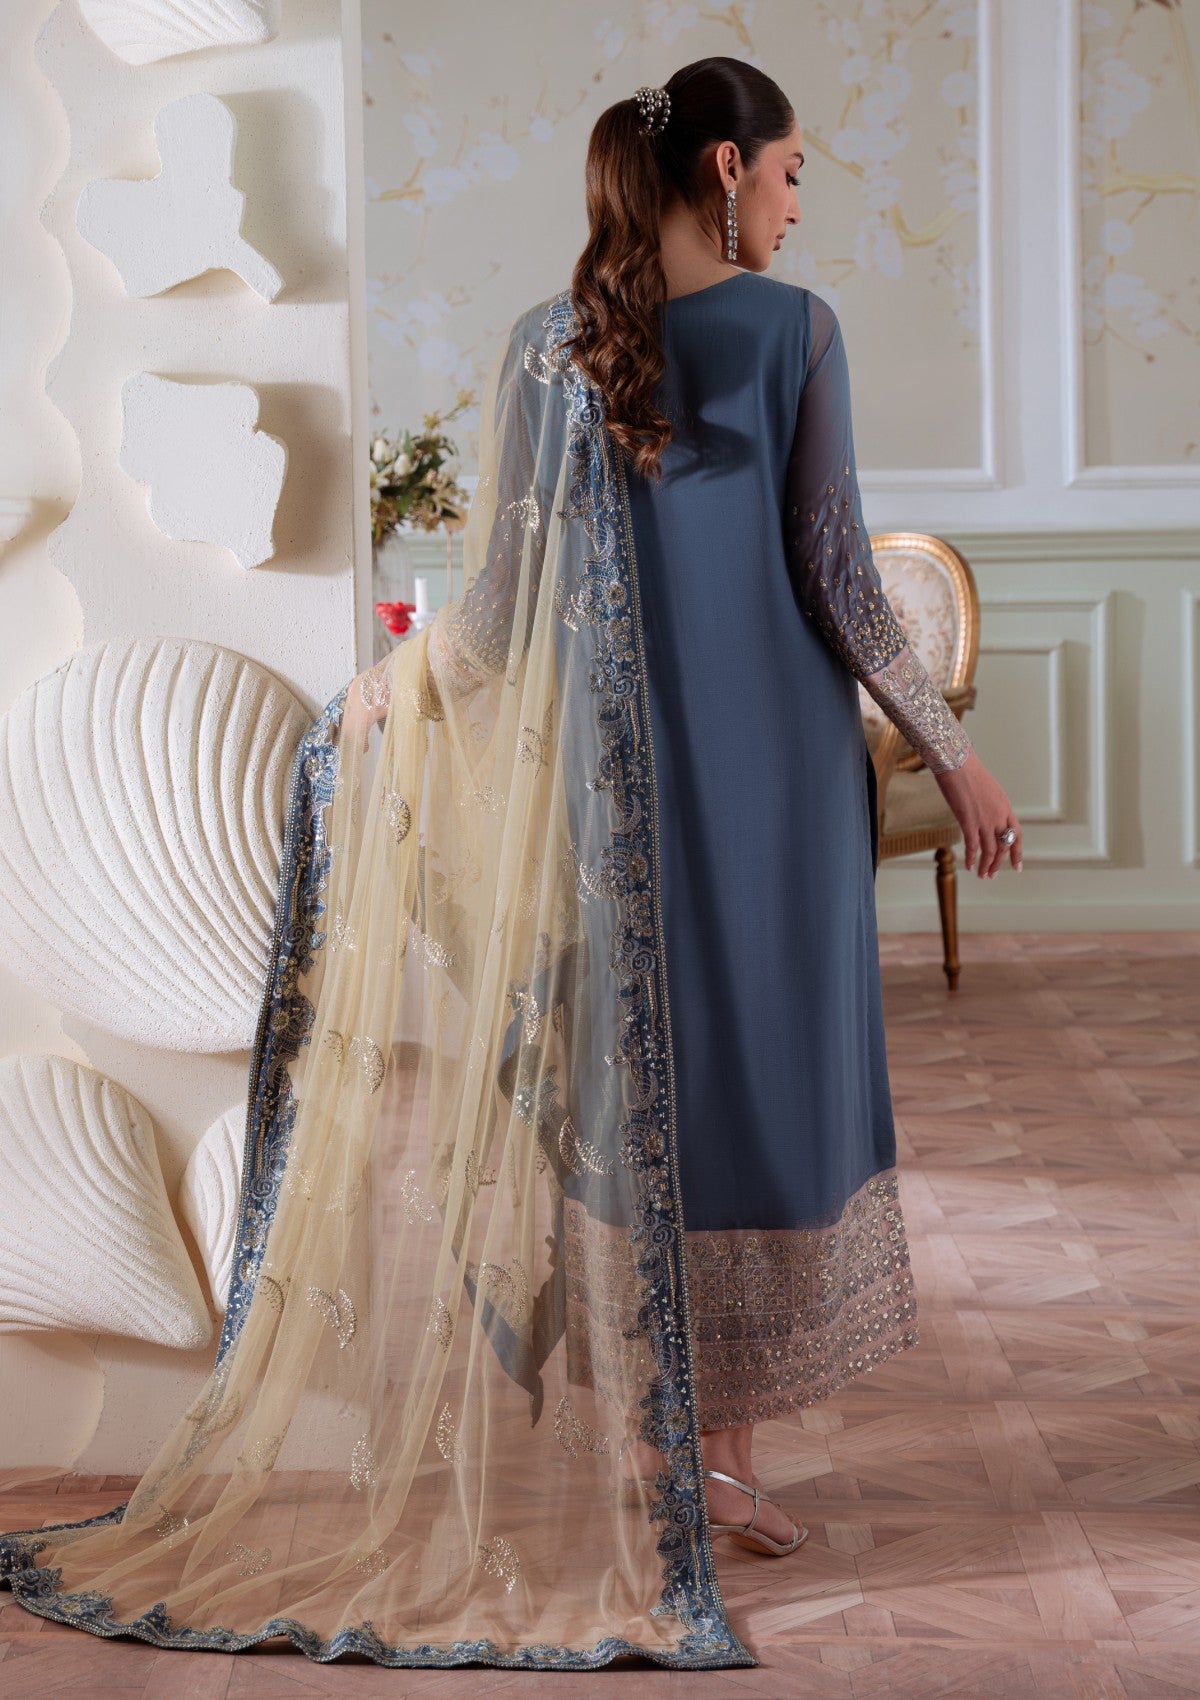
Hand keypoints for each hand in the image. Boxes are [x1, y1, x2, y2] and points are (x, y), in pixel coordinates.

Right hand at [933, 747, 1022, 877]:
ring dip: (987, 866)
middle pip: (1004, 846)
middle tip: (993, 875)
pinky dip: (971, 859)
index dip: (1017, 852)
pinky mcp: (969, 822)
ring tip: (982, 876)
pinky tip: (969, 866)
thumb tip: (983, 813)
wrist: (958, 763)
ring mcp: (985, 820)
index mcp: (1005, 807)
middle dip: (999, 863)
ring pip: (990, 851)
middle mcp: (999, 816)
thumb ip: (989, 804)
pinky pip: (973, 846)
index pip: (1017, 835)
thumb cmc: (968, 771)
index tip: (1017, 865)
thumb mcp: (987, 789)